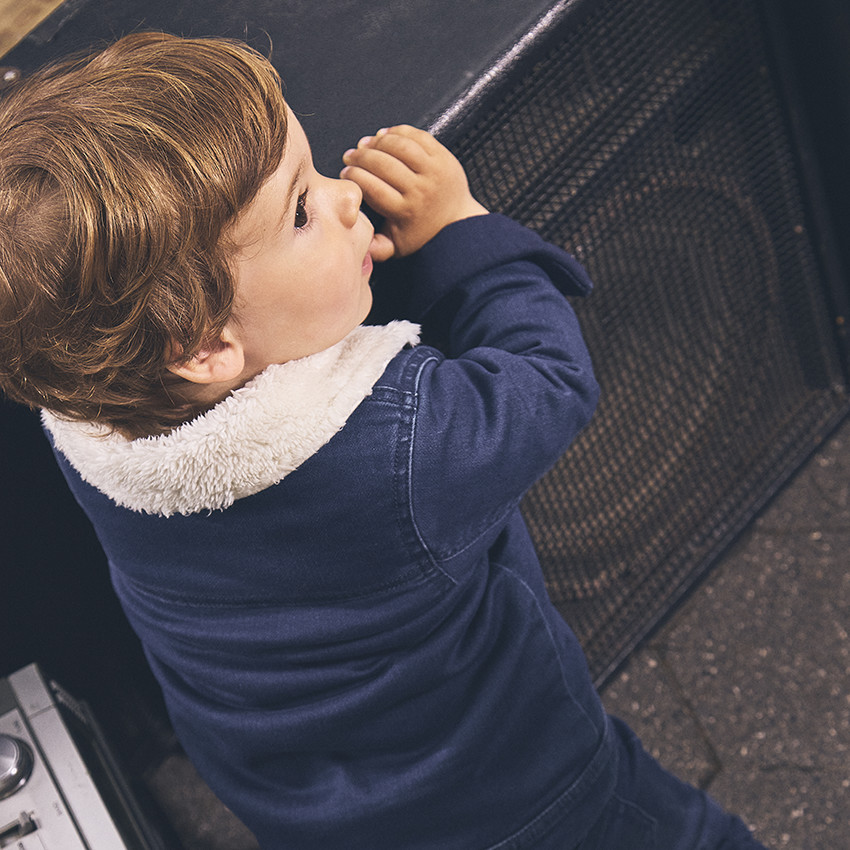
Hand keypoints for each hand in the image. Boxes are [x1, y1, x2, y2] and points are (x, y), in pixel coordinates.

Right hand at [340, 125, 487, 259]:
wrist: (457, 222)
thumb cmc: (423, 233)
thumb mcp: (398, 246)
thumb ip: (377, 248)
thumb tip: (360, 246)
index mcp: (405, 211)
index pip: (372, 186)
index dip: (353, 176)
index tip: (345, 173)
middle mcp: (420, 189)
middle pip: (382, 163)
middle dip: (360, 157)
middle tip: (350, 156)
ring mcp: (434, 170)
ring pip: (399, 146)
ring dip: (377, 142)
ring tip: (366, 145)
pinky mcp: (443, 156)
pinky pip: (417, 136)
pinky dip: (397, 131)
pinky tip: (385, 135)